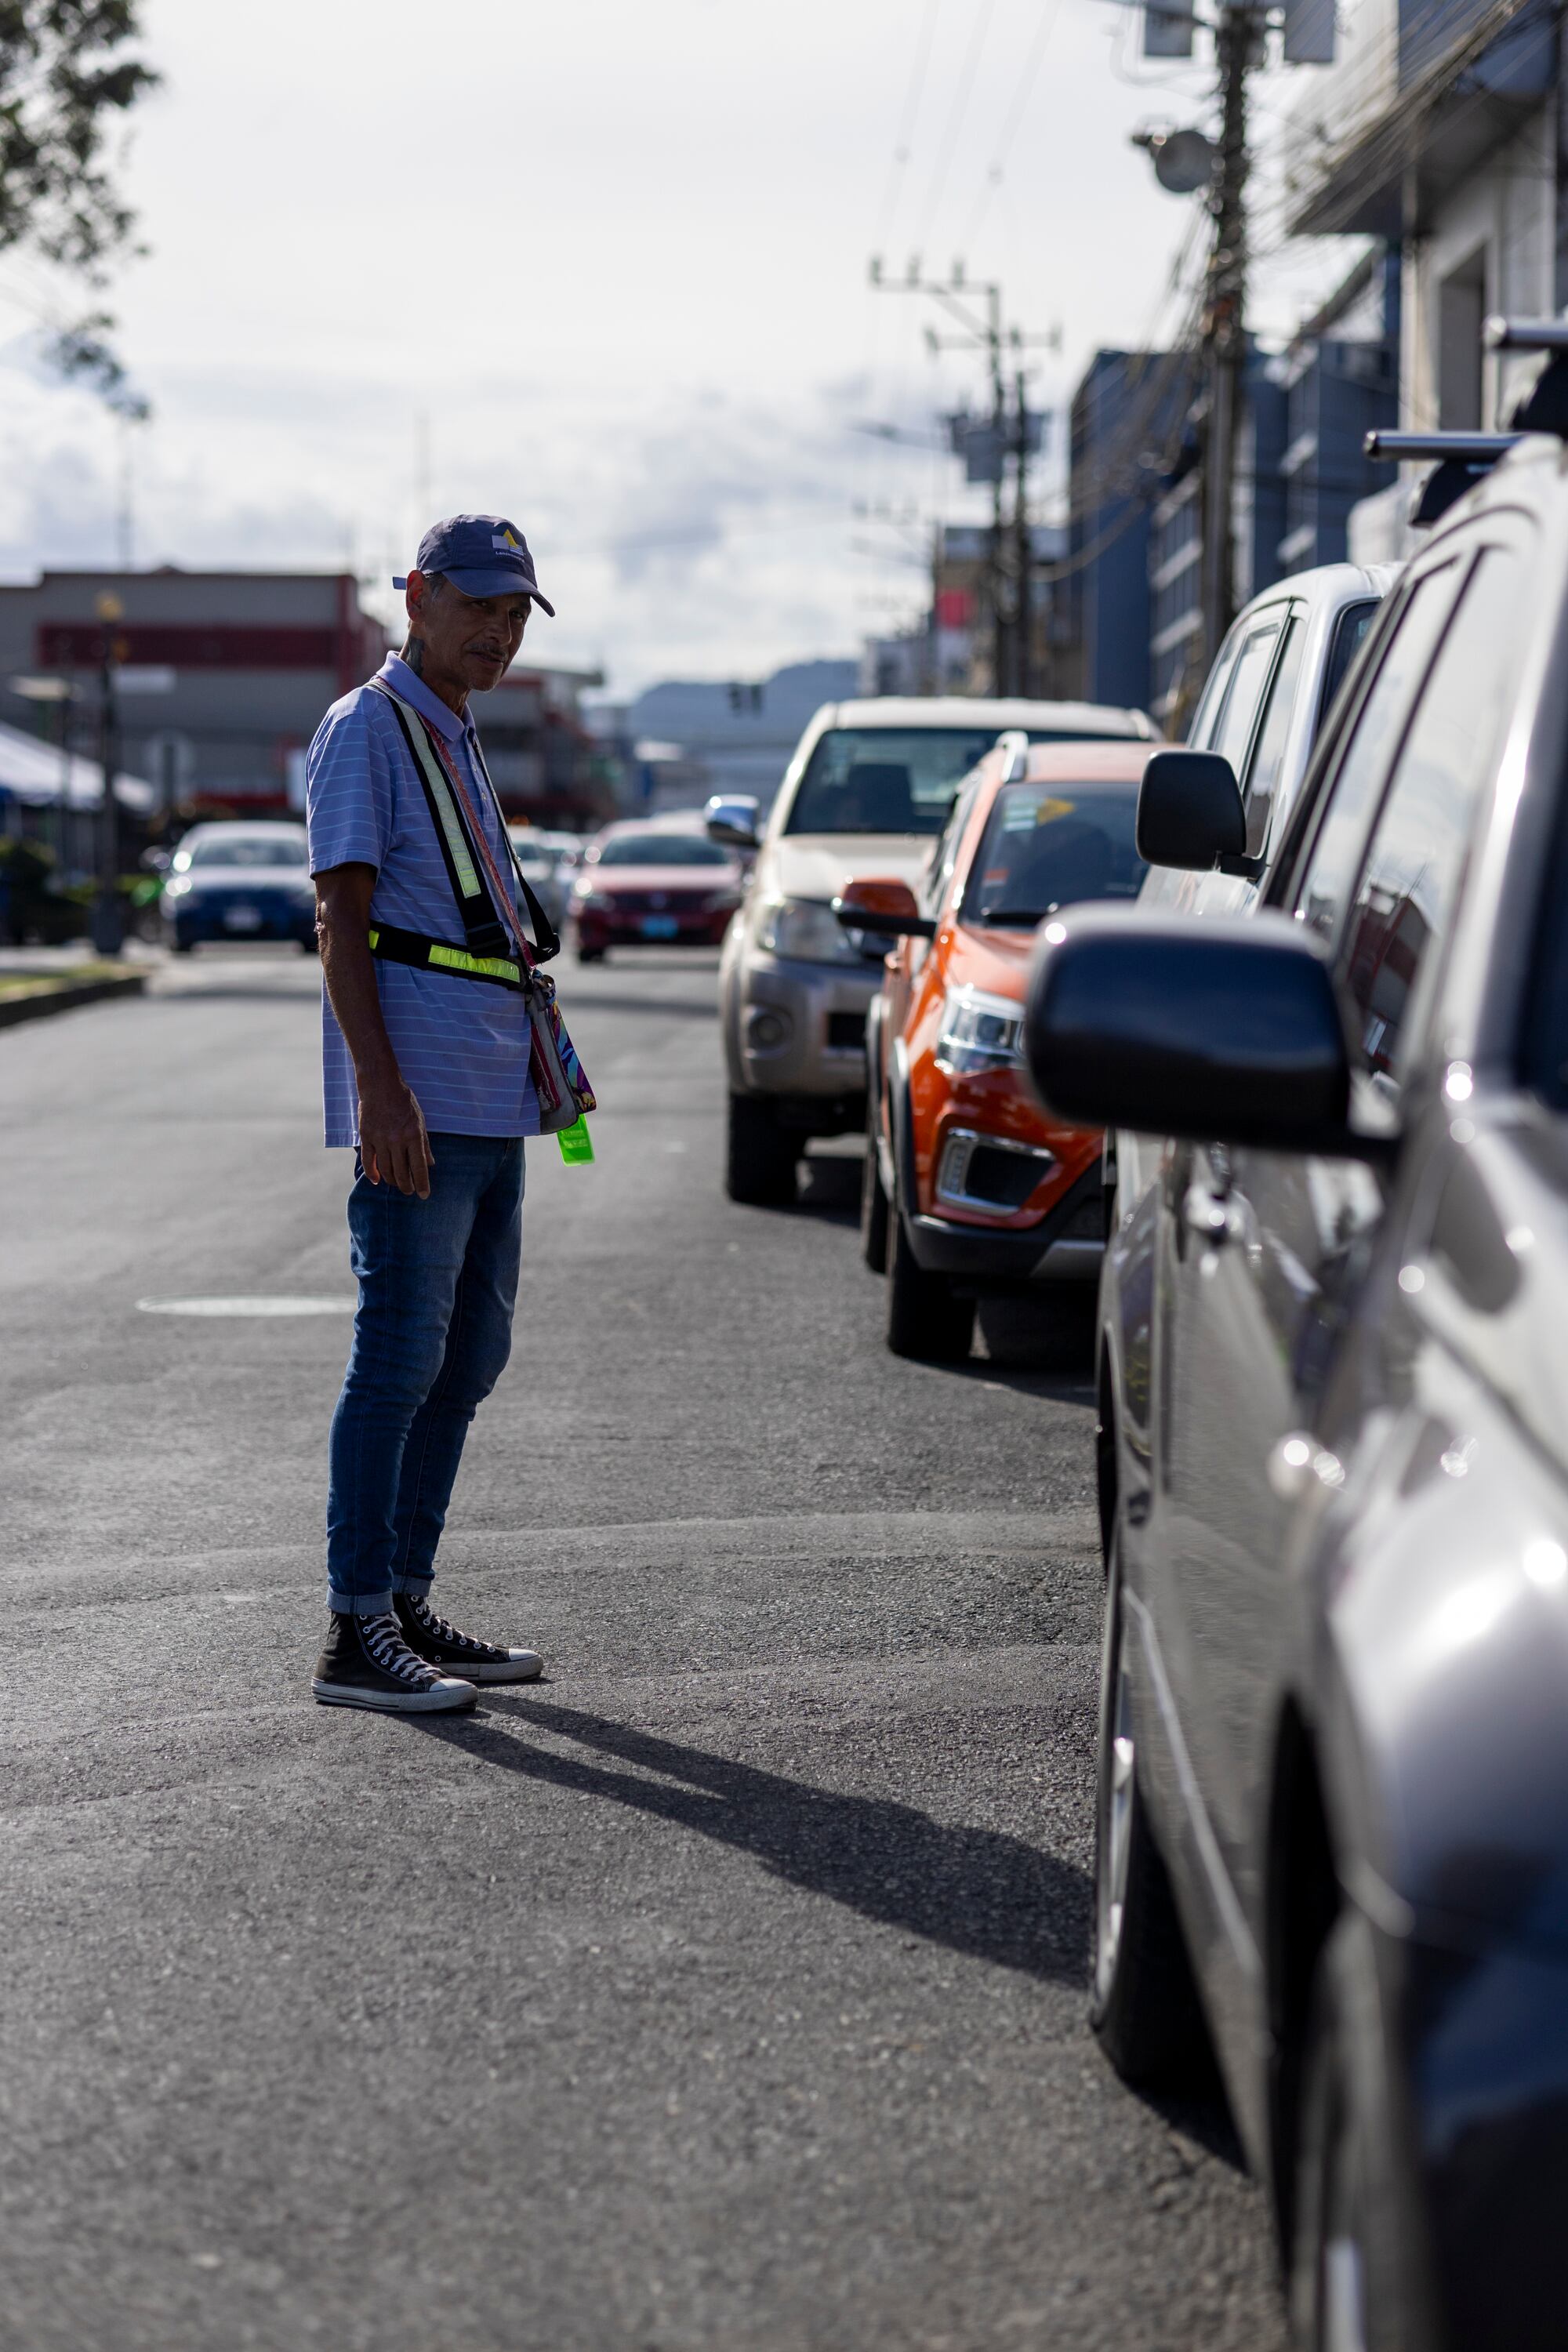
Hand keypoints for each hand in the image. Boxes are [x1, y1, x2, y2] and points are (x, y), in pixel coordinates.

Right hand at [358, 1077, 432, 1197]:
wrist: (380, 1086)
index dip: (422, 1184)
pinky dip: (372, 1173)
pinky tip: (377, 1180)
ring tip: (397, 1184)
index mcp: (413, 1136)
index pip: (419, 1167)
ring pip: (385, 1170)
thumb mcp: (420, 1121)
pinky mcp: (366, 1137)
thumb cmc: (404, 1102)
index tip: (424, 1195)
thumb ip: (425, 1144)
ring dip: (392, 1181)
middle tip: (410, 1191)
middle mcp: (396, 1140)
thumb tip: (431, 1164)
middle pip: (401, 1173)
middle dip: (407, 1186)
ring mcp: (380, 1139)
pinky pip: (368, 1161)